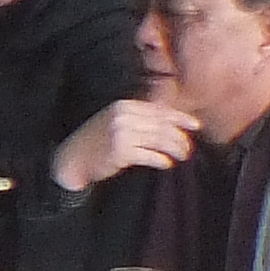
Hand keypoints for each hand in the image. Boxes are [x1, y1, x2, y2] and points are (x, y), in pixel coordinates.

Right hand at [50, 98, 197, 192]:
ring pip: (159, 140)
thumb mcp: (116, 121)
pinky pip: (149, 155)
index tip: (195, 125)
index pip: (159, 110)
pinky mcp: (121, 151)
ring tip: (182, 157)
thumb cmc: (97, 141)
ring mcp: (122, 133)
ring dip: (174, 149)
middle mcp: (124, 116)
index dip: (180, 118)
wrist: (73, 157)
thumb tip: (170, 123)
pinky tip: (166, 164)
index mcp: (125, 106)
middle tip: (188, 149)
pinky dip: (161, 160)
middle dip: (180, 138)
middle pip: (162, 125)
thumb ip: (138, 118)